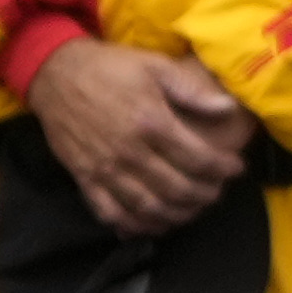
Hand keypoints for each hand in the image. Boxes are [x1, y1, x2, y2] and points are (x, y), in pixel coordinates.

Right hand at [28, 37, 256, 228]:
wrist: (56, 73)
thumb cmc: (109, 67)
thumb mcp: (154, 66)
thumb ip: (192, 92)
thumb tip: (228, 108)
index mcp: (152, 122)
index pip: (198, 158)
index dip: (223, 168)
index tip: (235, 169)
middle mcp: (131, 151)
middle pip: (178, 188)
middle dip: (205, 195)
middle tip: (216, 191)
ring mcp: (106, 168)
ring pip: (149, 207)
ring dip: (177, 215)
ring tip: (191, 209)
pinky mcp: (85, 178)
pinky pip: (112, 213)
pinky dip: (135, 225)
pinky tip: (152, 224)